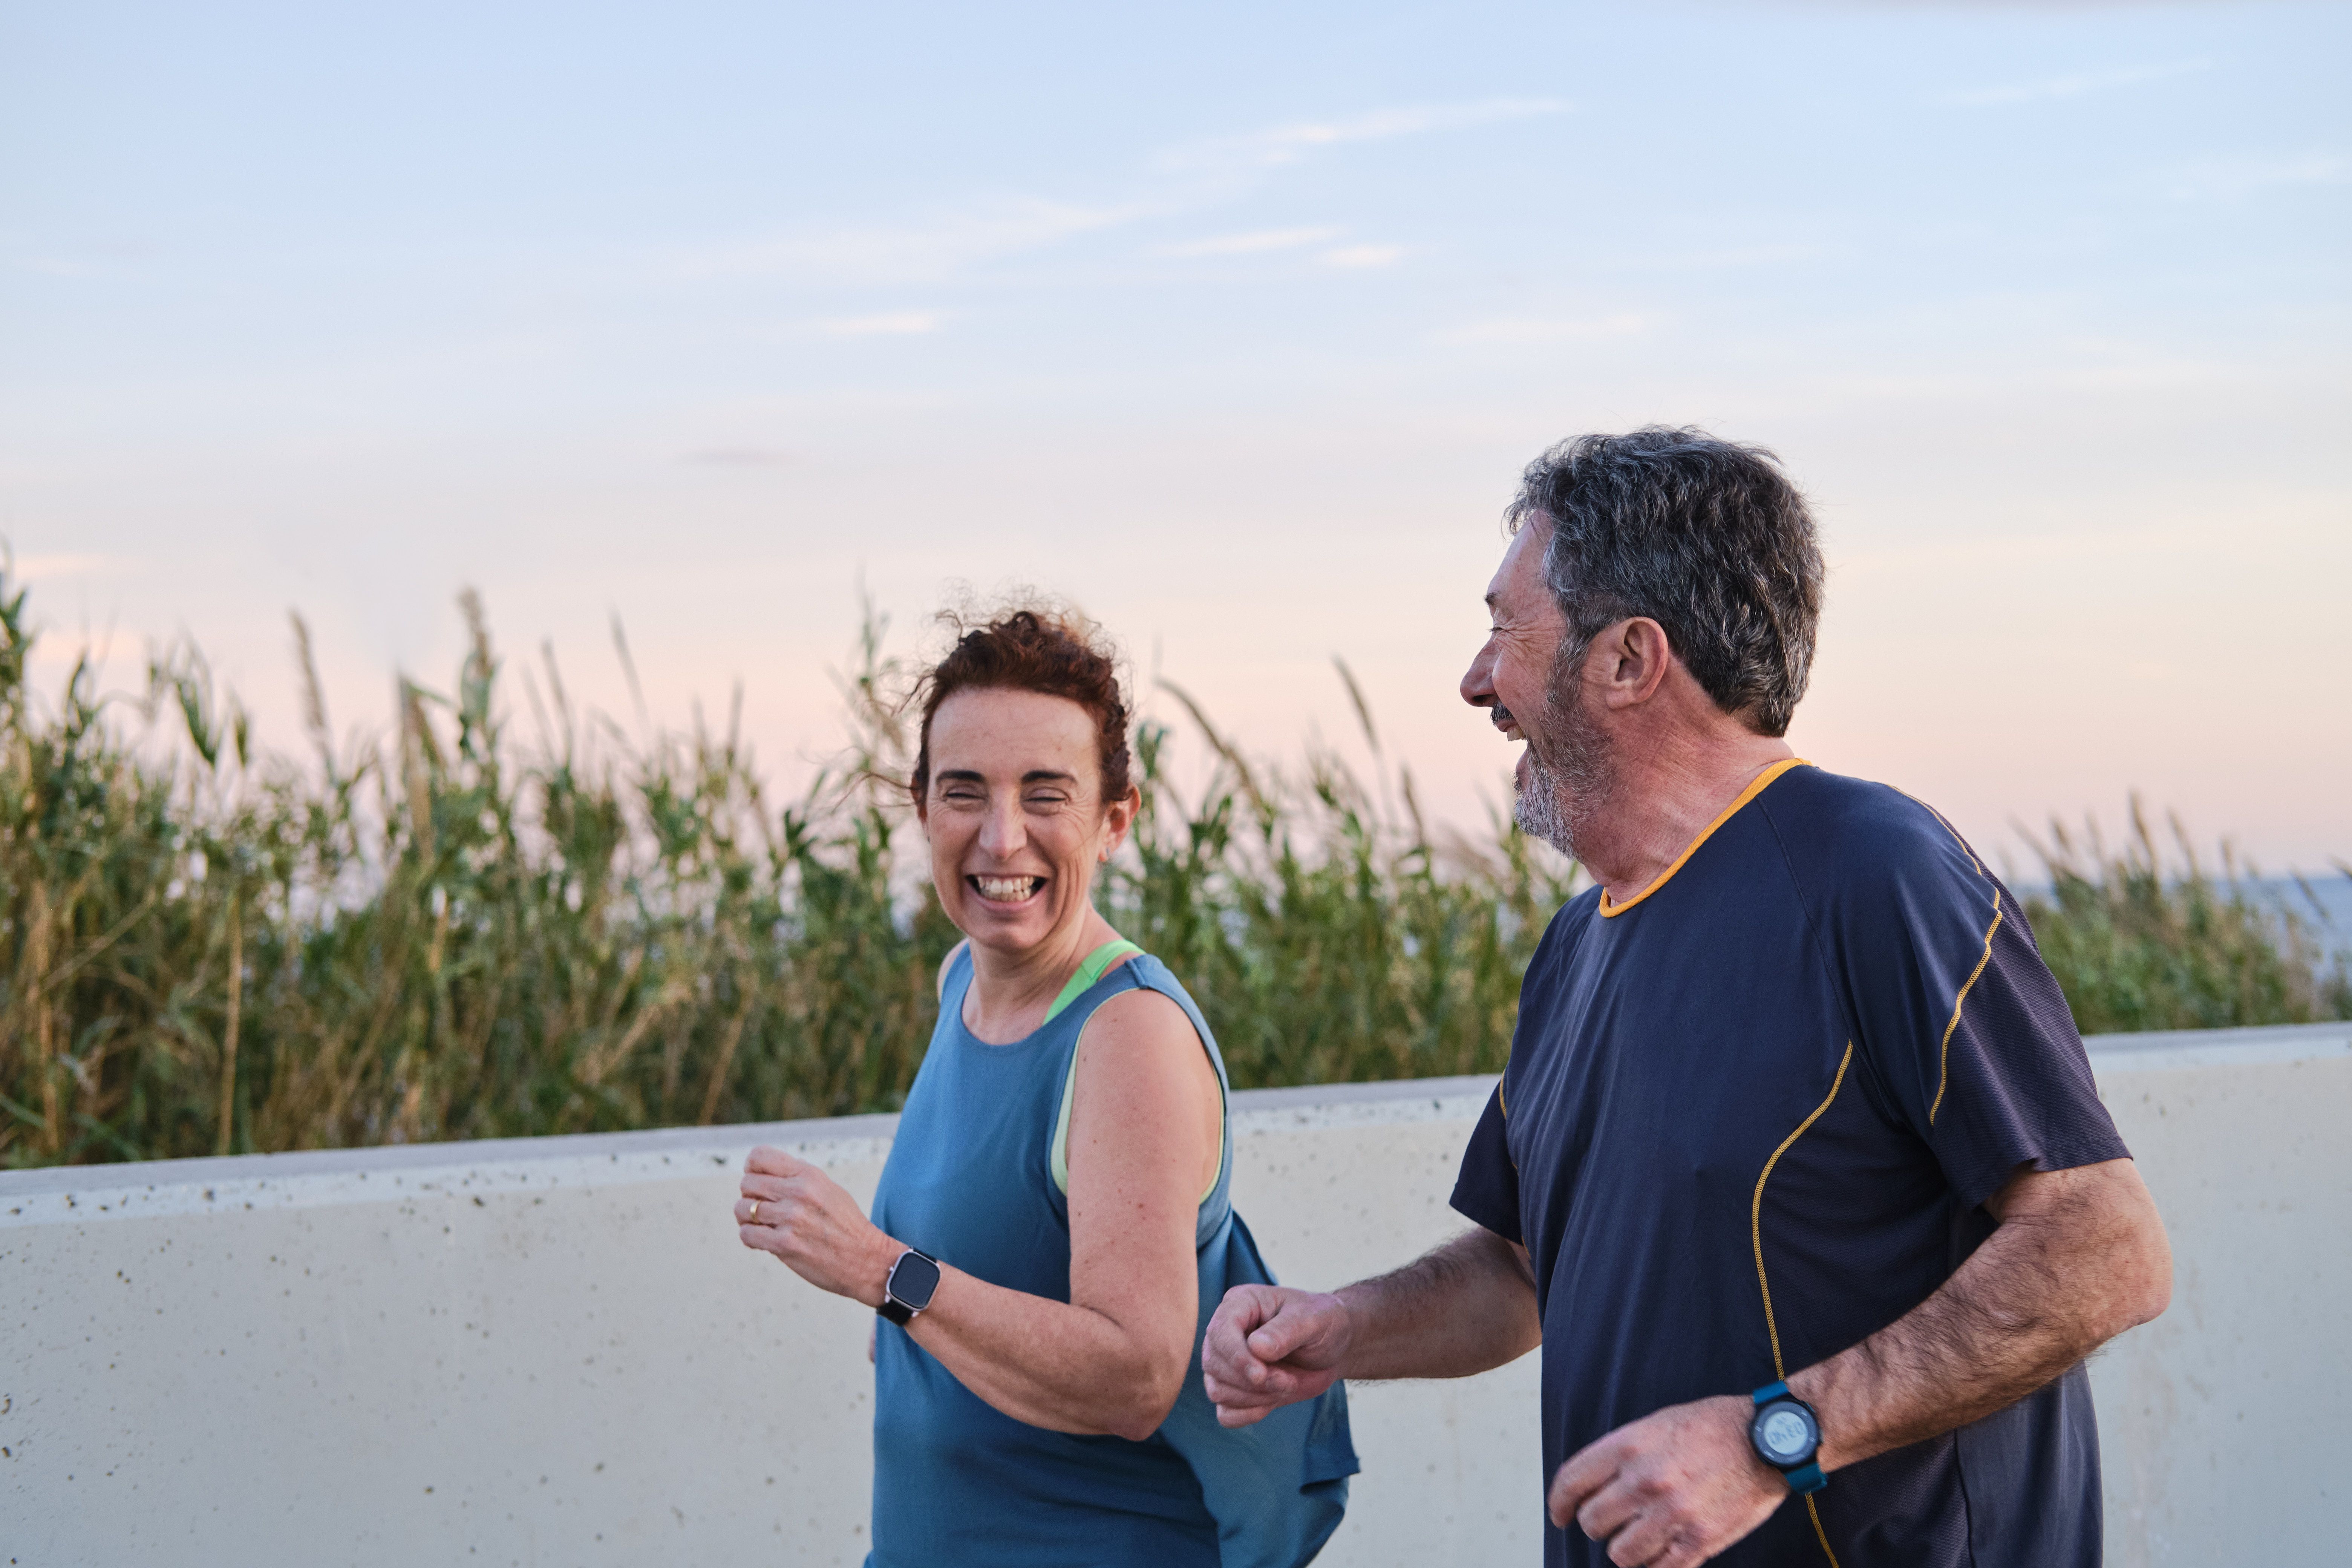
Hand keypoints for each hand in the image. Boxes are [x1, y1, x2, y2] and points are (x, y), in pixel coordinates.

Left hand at [736, 1146, 899, 1306]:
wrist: (866, 1260)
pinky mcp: (784, 1245)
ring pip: (742, 1210)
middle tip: (763, 1209)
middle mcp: (798, 1192)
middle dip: (750, 1197)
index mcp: (808, 1175)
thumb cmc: (847, 1225)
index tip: (759, 1182)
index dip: (752, 1170)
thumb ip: (800, 1177)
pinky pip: (747, 1235)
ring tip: (762, 1225)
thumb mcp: (828, 1189)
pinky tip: (765, 1241)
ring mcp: (791, 1219)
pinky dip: (751, 1238)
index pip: (759, 1157)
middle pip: (746, 1184)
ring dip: (748, 1219)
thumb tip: (768, 1169)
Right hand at [1201, 1284, 1350, 1427]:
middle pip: (1214, 1363)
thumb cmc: (1322, 1322)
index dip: (1236, 1357)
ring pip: (1217, 1390)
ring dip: (1253, 1398)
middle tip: (1288, 1381)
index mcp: (1240, 1304)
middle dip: (1252, 1382)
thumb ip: (1286, 1330)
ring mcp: (1227, 1362)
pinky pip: (1225, 1413)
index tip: (1261, 1375)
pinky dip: (1247, 1414)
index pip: (1219, 1331)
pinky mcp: (1236, 1389)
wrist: (1333, 1346)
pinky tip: (1271, 1403)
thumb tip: (1256, 1347)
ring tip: (1286, 1385)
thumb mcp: (1313, 1319)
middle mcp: (1227, 1331)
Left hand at [1546, 1394, 1787, 1567]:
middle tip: (1610, 1522)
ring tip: (1637, 1539)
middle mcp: (1645, 1480)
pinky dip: (1654, 1565)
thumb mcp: (1657, 1423)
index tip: (1560, 1514)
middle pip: (1592, 1521)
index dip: (1559, 1503)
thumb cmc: (1713, 1427)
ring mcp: (1672, 1513)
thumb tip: (1593, 1485)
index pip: (1572, 1481)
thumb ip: (1623, 1454)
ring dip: (1624, 1549)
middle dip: (1596, 1525)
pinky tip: (1660, 1554)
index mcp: (1630, 1445)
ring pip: (1620, 1553)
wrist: (1769, 1440)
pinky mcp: (1700, 1540)